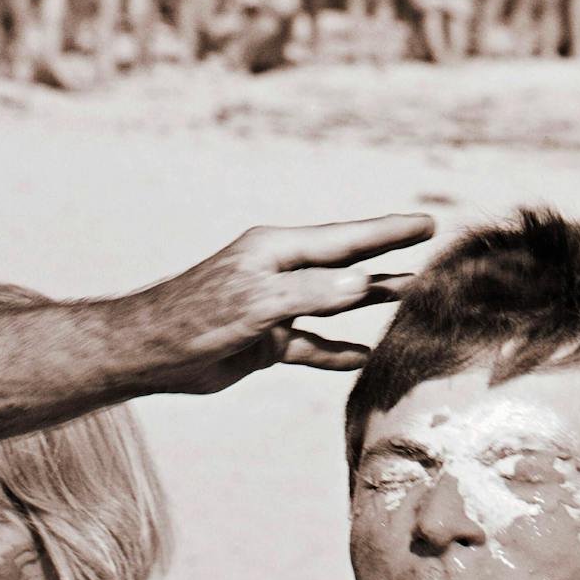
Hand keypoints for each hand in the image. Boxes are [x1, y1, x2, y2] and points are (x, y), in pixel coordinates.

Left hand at [126, 214, 435, 395]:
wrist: (149, 352)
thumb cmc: (197, 316)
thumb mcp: (258, 302)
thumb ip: (312, 294)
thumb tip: (364, 283)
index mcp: (276, 251)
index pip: (343, 239)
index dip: (386, 233)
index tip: (425, 223)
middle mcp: (279, 273)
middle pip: (344, 265)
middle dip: (386, 257)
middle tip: (429, 246)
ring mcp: (275, 307)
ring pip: (332, 305)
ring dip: (368, 302)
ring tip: (411, 295)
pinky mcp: (265, 341)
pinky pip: (311, 345)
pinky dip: (337, 351)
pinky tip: (365, 356)